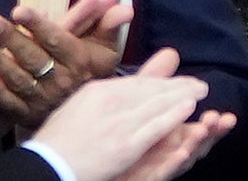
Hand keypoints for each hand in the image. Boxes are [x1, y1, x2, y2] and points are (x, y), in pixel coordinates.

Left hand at [0, 0, 129, 133]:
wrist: (84, 115)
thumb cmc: (90, 70)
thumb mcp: (105, 49)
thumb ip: (109, 24)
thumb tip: (122, 4)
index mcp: (78, 60)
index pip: (56, 40)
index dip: (38, 25)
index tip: (19, 10)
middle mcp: (60, 80)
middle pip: (34, 58)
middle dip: (12, 39)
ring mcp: (42, 99)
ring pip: (19, 80)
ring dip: (0, 63)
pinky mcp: (27, 113)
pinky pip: (9, 104)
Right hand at [30, 56, 219, 180]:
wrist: (47, 166)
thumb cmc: (56, 144)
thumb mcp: (76, 110)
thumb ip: (99, 99)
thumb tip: (111, 93)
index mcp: (97, 91)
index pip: (136, 83)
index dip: (160, 82)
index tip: (175, 81)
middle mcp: (110, 100)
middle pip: (151, 89)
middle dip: (177, 86)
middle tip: (197, 84)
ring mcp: (119, 122)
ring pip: (158, 103)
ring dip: (182, 95)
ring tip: (200, 91)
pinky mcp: (126, 143)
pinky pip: (156, 125)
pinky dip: (175, 114)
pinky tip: (189, 108)